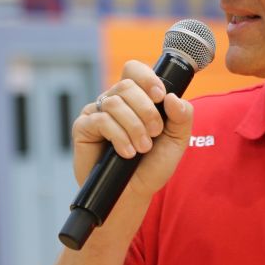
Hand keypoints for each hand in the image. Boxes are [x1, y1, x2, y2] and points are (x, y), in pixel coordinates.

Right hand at [71, 59, 193, 198]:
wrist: (132, 194)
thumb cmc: (152, 166)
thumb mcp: (176, 141)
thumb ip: (182, 117)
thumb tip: (172, 97)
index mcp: (135, 98)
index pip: (134, 70)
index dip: (147, 78)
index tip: (160, 96)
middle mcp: (114, 101)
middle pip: (127, 85)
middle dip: (146, 109)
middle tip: (155, 132)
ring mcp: (97, 113)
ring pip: (114, 102)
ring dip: (134, 126)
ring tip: (142, 148)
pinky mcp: (83, 128)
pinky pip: (100, 120)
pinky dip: (119, 136)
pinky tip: (127, 152)